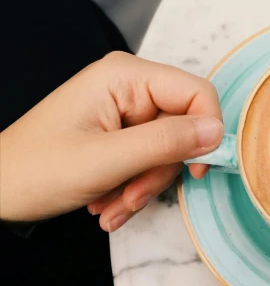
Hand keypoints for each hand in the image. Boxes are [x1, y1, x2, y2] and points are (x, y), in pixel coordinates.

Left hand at [0, 52, 222, 230]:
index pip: (196, 92)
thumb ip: (164, 143)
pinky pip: (149, 160)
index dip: (205, 131)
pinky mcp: (121, 133)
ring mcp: (125, 111)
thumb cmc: (36, 170)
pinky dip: (134, 187)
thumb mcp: (106, 161)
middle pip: (182, 127)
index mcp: (125, 76)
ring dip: (144, 187)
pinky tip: (108, 204)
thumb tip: (217, 133)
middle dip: (160, 171)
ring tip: (111, 209)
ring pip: (167, 150)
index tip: (196, 171)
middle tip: (131, 197)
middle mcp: (129, 87)